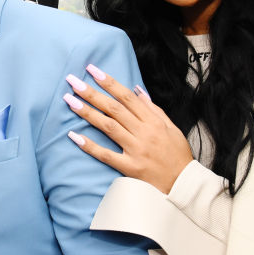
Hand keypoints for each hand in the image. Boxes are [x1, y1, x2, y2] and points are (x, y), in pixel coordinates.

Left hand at [63, 64, 192, 193]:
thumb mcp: (171, 127)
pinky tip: (74, 136)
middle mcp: (143, 133)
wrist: (184, 184)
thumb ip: (153, 109)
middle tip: (73, 81)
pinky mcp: (129, 168)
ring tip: (70, 100)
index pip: (127, 97)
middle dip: (92, 93)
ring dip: (87, 113)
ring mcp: (135, 150)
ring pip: (108, 127)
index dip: (109, 82)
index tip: (93, 70)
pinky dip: (90, 146)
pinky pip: (106, 155)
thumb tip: (136, 90)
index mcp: (153, 121)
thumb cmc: (177, 154)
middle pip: (114, 109)